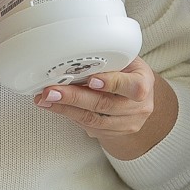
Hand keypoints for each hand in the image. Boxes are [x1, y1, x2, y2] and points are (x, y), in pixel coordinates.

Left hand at [34, 57, 174, 158]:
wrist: (138, 100)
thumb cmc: (129, 73)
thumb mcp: (127, 60)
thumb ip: (109, 59)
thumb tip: (76, 55)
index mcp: (144, 82)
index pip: (133, 86)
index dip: (112, 83)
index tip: (92, 80)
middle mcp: (138, 107)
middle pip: (104, 104)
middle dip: (74, 97)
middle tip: (52, 90)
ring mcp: (126, 123)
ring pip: (92, 118)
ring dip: (65, 108)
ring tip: (46, 98)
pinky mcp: (112, 133)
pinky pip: (88, 125)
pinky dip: (68, 114)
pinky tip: (54, 105)